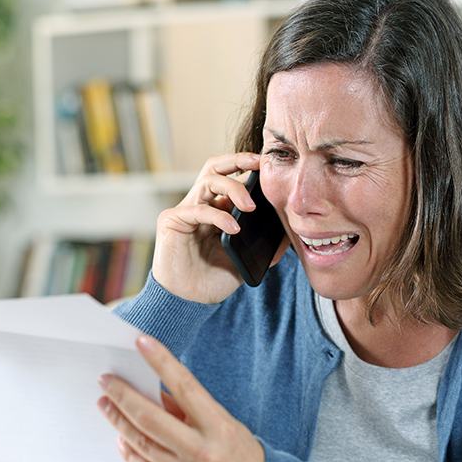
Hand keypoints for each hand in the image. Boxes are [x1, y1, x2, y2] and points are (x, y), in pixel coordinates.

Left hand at [97, 334, 264, 461]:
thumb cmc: (240, 454)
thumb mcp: (223, 423)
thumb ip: (188, 409)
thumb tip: (153, 390)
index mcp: (218, 426)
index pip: (185, 386)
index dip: (161, 361)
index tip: (142, 343)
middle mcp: (201, 451)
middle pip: (151, 418)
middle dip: (123, 395)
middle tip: (106, 380)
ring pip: (141, 443)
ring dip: (118, 420)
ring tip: (105, 403)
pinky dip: (129, 451)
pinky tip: (120, 437)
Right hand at [151, 152, 260, 303]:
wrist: (189, 302)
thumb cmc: (213, 279)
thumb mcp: (245, 259)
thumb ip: (263, 246)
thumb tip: (289, 234)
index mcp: (215, 209)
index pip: (230, 177)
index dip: (248, 168)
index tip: (271, 167)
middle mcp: (200, 204)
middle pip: (215, 167)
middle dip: (237, 160)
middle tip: (260, 164)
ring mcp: (185, 210)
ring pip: (208, 181)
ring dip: (233, 188)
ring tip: (250, 207)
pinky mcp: (172, 221)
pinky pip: (198, 209)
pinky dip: (218, 216)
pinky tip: (234, 228)